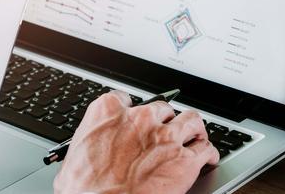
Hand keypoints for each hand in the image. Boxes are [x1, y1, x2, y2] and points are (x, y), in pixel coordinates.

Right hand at [53, 91, 218, 193]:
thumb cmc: (84, 188)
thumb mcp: (75, 155)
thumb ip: (89, 141)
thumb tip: (89, 152)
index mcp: (108, 113)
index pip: (124, 99)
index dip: (132, 110)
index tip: (134, 120)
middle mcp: (139, 118)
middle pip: (162, 108)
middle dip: (165, 121)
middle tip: (165, 134)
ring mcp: (165, 136)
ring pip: (191, 120)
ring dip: (192, 129)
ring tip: (195, 137)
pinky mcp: (184, 160)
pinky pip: (206, 148)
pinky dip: (208, 153)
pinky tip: (207, 158)